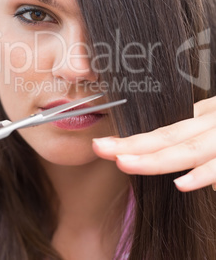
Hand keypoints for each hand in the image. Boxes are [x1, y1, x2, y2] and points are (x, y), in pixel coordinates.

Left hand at [92, 96, 215, 191]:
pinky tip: (180, 185)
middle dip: (131, 145)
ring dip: (154, 159)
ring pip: (188, 149)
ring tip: (123, 163)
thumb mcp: (213, 126)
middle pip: (166, 136)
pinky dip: (201, 175)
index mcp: (201, 117)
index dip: (132, 140)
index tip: (104, 146)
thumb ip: (194, 137)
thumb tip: (174, 163)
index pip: (162, 130)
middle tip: (98, 147)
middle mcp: (208, 124)